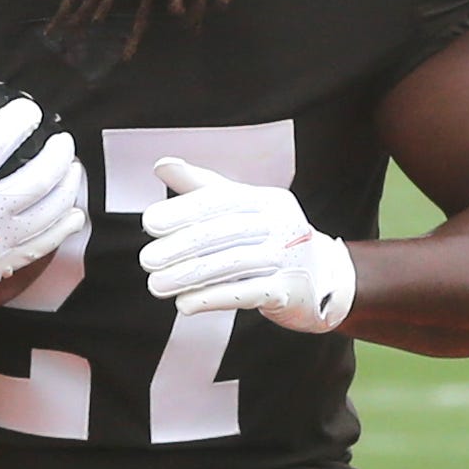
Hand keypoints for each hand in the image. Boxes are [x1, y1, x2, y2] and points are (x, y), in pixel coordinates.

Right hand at [0, 92, 86, 329]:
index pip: (2, 141)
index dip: (21, 119)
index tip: (28, 110)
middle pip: (41, 174)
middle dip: (58, 150)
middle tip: (60, 138)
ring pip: (52, 208)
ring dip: (69, 182)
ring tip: (70, 166)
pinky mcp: (0, 264)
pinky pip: (46, 244)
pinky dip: (65, 226)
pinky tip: (73, 212)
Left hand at [141, 159, 356, 330]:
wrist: (321, 277)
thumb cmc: (268, 239)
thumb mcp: (240, 209)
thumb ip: (201, 188)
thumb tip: (161, 164)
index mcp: (265, 200)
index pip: (222, 200)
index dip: (184, 210)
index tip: (149, 223)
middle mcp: (280, 223)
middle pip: (225, 232)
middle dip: (182, 247)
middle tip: (146, 260)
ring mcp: (288, 256)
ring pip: (234, 263)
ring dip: (190, 276)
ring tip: (156, 286)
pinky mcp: (288, 289)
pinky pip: (248, 292)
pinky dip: (214, 297)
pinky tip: (184, 304)